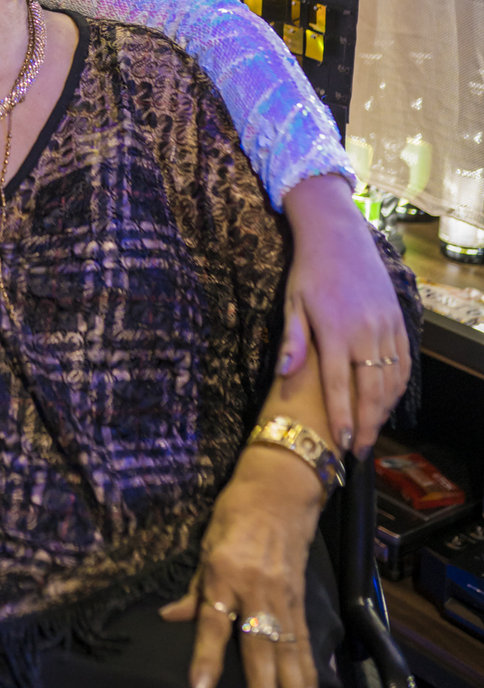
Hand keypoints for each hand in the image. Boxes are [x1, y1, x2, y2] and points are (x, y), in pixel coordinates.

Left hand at [161, 447, 322, 687]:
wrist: (279, 490)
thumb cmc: (234, 515)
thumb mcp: (207, 545)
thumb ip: (194, 589)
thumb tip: (169, 618)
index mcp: (225, 572)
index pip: (214, 621)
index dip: (207, 655)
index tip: (202, 687)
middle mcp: (256, 587)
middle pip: (259, 642)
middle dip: (263, 685)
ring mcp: (283, 594)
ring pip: (289, 648)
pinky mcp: (301, 597)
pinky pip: (305, 639)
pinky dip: (310, 670)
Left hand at [278, 176, 409, 457]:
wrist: (338, 235)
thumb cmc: (309, 272)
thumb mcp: (292, 302)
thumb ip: (292, 340)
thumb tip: (283, 374)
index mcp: (335, 330)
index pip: (339, 386)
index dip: (342, 418)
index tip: (345, 446)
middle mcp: (365, 331)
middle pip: (371, 390)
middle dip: (368, 425)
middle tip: (362, 452)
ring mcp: (385, 325)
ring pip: (392, 378)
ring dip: (385, 409)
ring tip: (373, 432)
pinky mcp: (398, 318)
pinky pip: (404, 360)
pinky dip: (399, 385)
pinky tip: (389, 401)